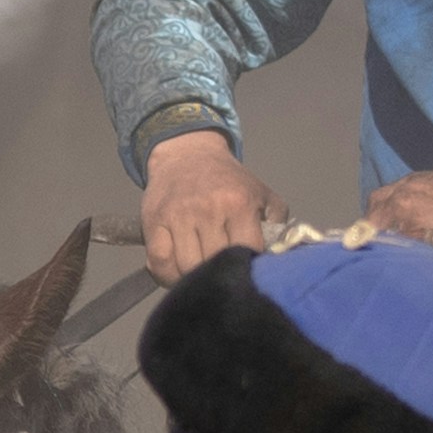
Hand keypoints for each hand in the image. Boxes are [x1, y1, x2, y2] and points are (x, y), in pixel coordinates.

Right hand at [136, 130, 269, 289]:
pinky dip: (168, 275)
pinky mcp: (153, 222)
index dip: (248, 268)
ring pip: (187, 267)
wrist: (187, 155)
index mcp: (239, 203)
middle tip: (221, 274)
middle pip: (215, 264)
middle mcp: (208, 209)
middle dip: (220, 274)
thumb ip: (276, 225)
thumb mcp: (261, 193)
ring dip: (194, 278)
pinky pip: (159, 262)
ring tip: (200, 274)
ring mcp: (178, 216)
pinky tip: (177, 272)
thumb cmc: (228, 181)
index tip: (246, 270)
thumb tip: (279, 259)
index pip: (247, 252)